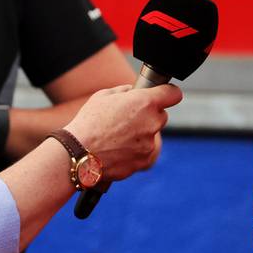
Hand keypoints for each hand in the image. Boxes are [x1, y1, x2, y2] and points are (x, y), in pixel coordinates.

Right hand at [64, 84, 181, 180]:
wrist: (78, 153)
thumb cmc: (88, 122)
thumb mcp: (103, 96)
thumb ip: (124, 91)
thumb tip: (132, 92)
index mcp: (145, 102)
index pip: (173, 94)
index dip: (168, 93)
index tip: (164, 96)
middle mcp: (152, 122)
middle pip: (161, 115)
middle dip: (148, 116)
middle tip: (127, 119)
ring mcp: (149, 144)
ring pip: (151, 135)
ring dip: (140, 135)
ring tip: (117, 137)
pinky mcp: (144, 160)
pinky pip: (145, 152)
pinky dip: (134, 151)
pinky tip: (117, 149)